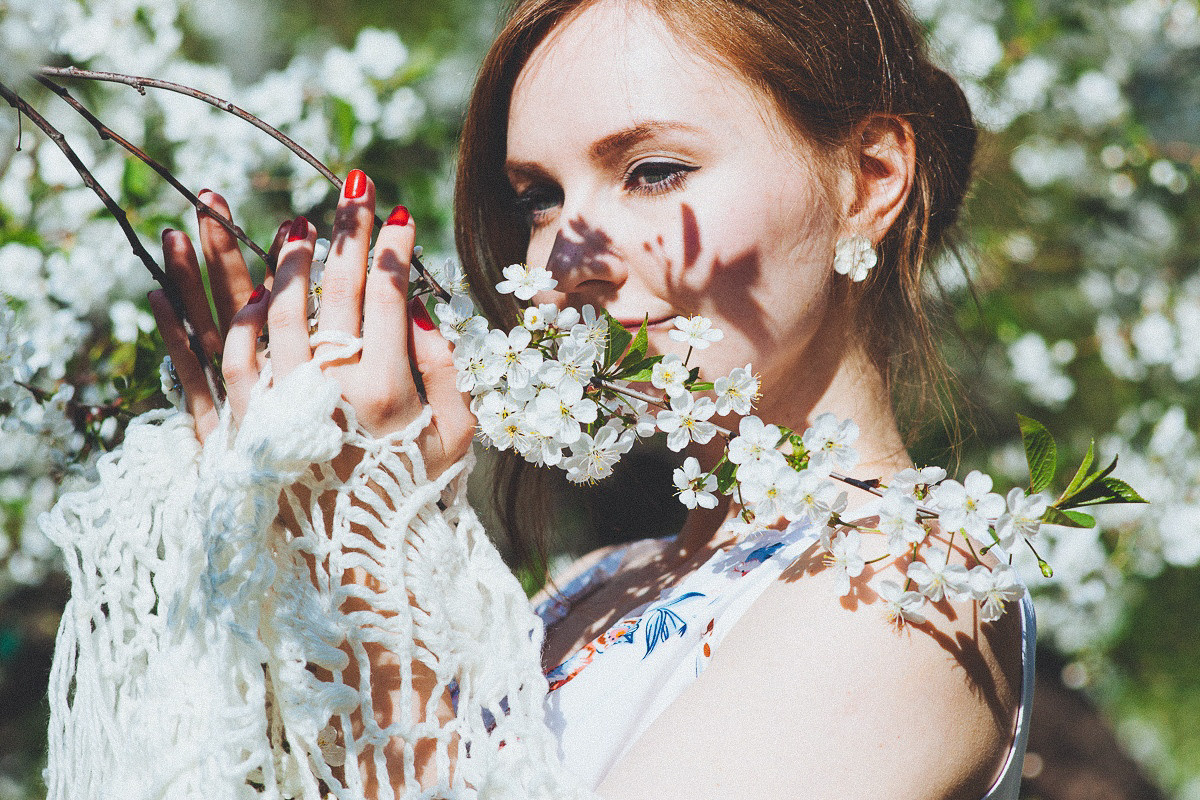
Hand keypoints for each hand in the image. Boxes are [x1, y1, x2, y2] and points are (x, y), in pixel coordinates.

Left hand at [148, 172, 474, 477]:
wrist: (353, 566)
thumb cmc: (412, 499)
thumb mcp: (454, 440)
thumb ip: (443, 370)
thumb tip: (414, 309)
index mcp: (384, 390)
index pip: (386, 293)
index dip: (393, 247)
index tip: (400, 213)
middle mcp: (326, 388)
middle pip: (333, 288)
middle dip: (347, 229)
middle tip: (355, 186)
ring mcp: (276, 403)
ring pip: (272, 309)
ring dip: (283, 258)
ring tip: (295, 222)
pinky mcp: (240, 424)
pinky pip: (223, 354)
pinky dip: (226, 315)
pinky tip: (238, 287)